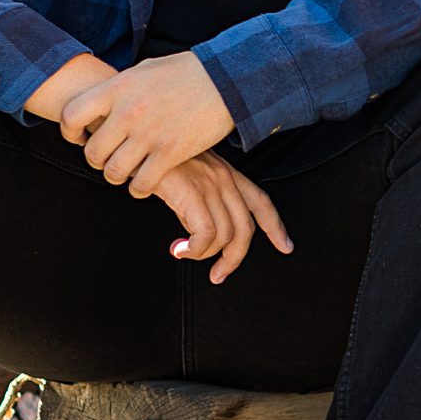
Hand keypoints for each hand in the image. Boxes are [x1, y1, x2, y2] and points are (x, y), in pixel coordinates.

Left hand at [60, 51, 235, 196]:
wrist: (226, 79)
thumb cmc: (187, 71)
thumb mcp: (145, 69)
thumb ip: (121, 87)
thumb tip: (104, 101)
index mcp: (118, 88)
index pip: (72, 115)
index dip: (69, 131)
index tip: (79, 137)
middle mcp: (128, 112)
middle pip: (92, 152)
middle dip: (97, 159)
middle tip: (108, 157)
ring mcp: (149, 134)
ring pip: (114, 172)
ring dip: (117, 176)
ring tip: (126, 171)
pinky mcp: (170, 153)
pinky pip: (141, 184)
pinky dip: (139, 188)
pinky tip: (145, 181)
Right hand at [151, 152, 293, 283]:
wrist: (134, 144)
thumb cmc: (154, 161)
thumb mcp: (186, 175)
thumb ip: (200, 198)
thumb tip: (200, 234)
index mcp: (226, 173)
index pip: (260, 202)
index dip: (276, 227)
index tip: (286, 246)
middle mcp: (223, 178)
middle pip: (245, 228)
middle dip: (235, 258)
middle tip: (218, 275)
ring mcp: (210, 184)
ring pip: (225, 235)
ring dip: (205, 255)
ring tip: (185, 253)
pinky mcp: (192, 193)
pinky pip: (205, 235)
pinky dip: (193, 250)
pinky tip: (178, 249)